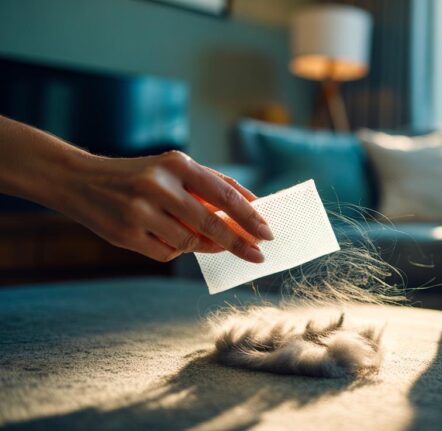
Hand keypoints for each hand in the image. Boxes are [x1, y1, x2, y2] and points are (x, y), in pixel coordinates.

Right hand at [59, 150, 272, 262]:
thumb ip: (211, 186)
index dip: (249, 216)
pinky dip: (174, 249)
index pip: (223, 194)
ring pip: (189, 242)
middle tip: (258, 254)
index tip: (267, 232)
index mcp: (176, 164)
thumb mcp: (174, 170)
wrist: (81, 181)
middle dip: (238, 242)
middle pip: (210, 224)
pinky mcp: (126, 234)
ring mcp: (140, 211)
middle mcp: (158, 186)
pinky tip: (163, 235)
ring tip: (196, 235)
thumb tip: (253, 209)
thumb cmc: (141, 176)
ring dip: (201, 244)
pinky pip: (167, 252)